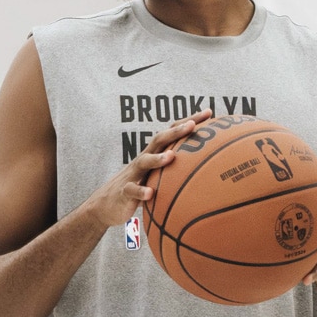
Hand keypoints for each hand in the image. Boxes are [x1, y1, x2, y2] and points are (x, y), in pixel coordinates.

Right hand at [79, 109, 213, 231]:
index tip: (209, 113)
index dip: (188, 121)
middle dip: (176, 131)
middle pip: (159, 140)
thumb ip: (177, 173)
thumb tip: (210, 172)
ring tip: (172, 157)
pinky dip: (141, 191)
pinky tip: (150, 193)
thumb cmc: (139, 189)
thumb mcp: (158, 178)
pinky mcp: (124, 192)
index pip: (172, 133)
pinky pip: (132, 189)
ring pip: (144, 161)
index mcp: (154, 155)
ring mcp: (133, 174)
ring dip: (158, 159)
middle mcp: (143, 160)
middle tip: (193, 125)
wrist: (106, 204)